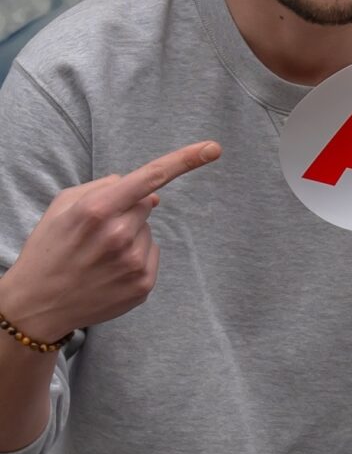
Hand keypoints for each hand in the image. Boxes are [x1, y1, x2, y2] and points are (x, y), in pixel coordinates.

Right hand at [0, 141, 221, 340]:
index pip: (150, 177)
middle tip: (96, 232)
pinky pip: (152, 253)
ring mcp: (133, 262)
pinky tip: (109, 270)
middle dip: (127, 210)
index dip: (185, 160)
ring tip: (99, 255)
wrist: (36, 305)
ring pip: (148, 230)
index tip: (213, 147)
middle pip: (145, 204)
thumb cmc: (49, 248)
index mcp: (97, 209)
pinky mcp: (143, 284)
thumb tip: (151, 192)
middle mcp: (119, 234)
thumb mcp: (63, 206)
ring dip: (130, 235)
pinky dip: (135, 256)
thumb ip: (105, 186)